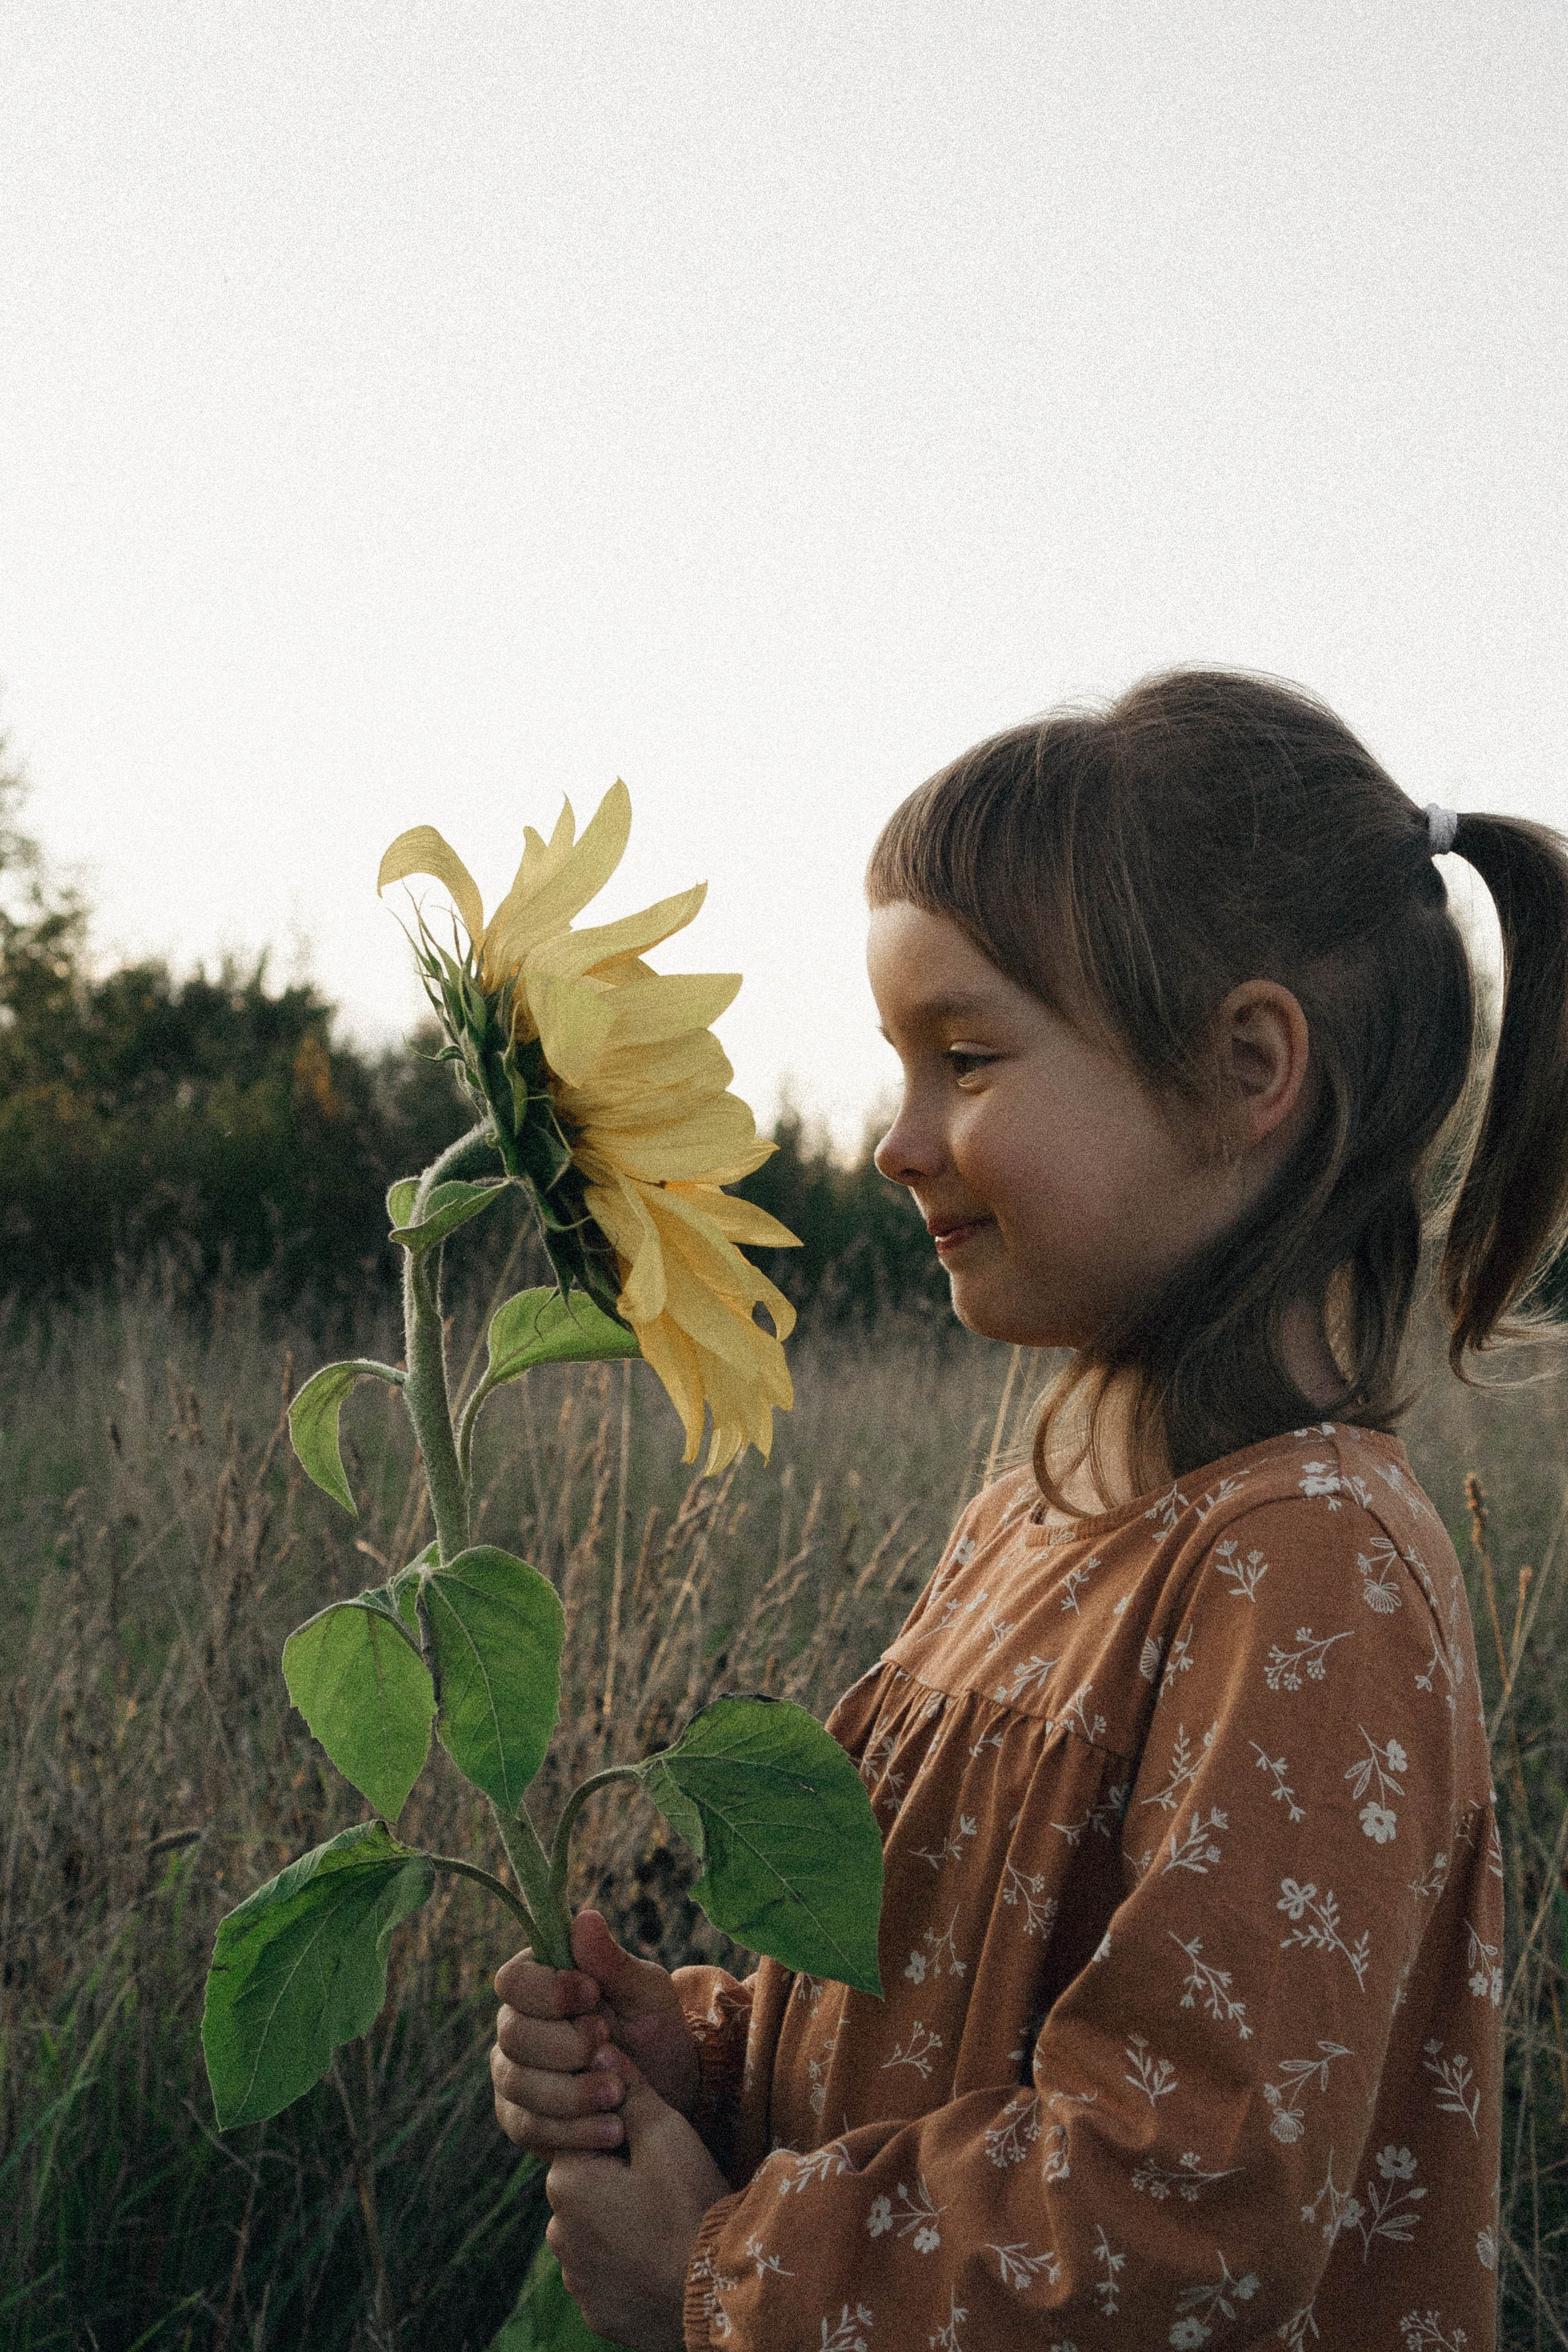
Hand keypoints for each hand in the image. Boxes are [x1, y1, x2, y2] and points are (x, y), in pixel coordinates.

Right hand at [492, 1910, 700, 2156]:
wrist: (668, 2093)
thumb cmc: (654, 2030)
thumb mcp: (646, 1993)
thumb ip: (613, 1962)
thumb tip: (584, 1918)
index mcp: (540, 1983)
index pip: (513, 1980)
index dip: (547, 1991)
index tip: (592, 1994)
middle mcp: (516, 2026)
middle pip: (511, 2035)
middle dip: (565, 2046)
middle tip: (611, 2047)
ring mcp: (513, 2074)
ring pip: (517, 2084)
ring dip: (571, 2092)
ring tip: (619, 2093)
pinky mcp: (522, 2119)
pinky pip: (528, 2127)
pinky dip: (572, 2131)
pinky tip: (612, 2129)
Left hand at [547, 2053, 727, 2351]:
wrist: (717, 2296)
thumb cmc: (690, 2205)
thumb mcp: (665, 2134)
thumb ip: (627, 2089)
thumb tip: (598, 2048)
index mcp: (566, 2182)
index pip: (584, 2139)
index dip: (623, 2136)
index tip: (657, 2151)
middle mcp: (557, 2233)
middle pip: (588, 2186)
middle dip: (620, 2181)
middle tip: (669, 2189)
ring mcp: (575, 2280)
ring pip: (596, 2232)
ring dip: (622, 2224)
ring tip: (669, 2226)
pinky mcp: (596, 2313)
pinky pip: (607, 2274)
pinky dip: (629, 2266)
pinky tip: (662, 2260)